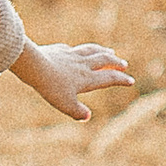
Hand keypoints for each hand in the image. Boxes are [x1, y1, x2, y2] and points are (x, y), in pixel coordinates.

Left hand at [9, 39, 134, 123]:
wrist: (34, 66)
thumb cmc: (51, 86)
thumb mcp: (65, 104)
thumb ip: (77, 111)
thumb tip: (86, 117)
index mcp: (87, 78)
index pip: (109, 78)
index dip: (121, 80)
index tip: (130, 81)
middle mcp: (82, 64)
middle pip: (104, 60)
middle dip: (116, 62)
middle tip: (123, 64)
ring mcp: (71, 55)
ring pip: (91, 50)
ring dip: (103, 51)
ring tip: (110, 51)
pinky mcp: (59, 50)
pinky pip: (72, 49)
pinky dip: (80, 50)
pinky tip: (77, 50)